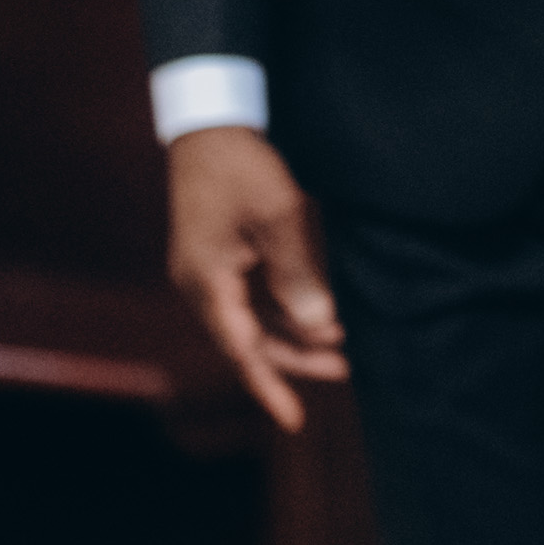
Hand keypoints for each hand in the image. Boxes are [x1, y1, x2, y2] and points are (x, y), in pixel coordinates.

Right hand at [165, 125, 349, 430]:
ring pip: (249, 322)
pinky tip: (313, 313)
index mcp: (209, 281)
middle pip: (247, 341)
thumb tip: (319, 329)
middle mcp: (200, 285)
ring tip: (337, 346)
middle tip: (343, 369)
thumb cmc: (241, 166)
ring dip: (290, 336)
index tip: (296, 419)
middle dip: (293, 360)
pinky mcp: (216, 257)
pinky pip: (248, 300)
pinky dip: (280, 310)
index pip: (242, 349)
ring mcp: (205, 272)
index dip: (271, 386)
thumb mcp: (279, 217)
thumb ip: (298, 276)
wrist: (208, 124)